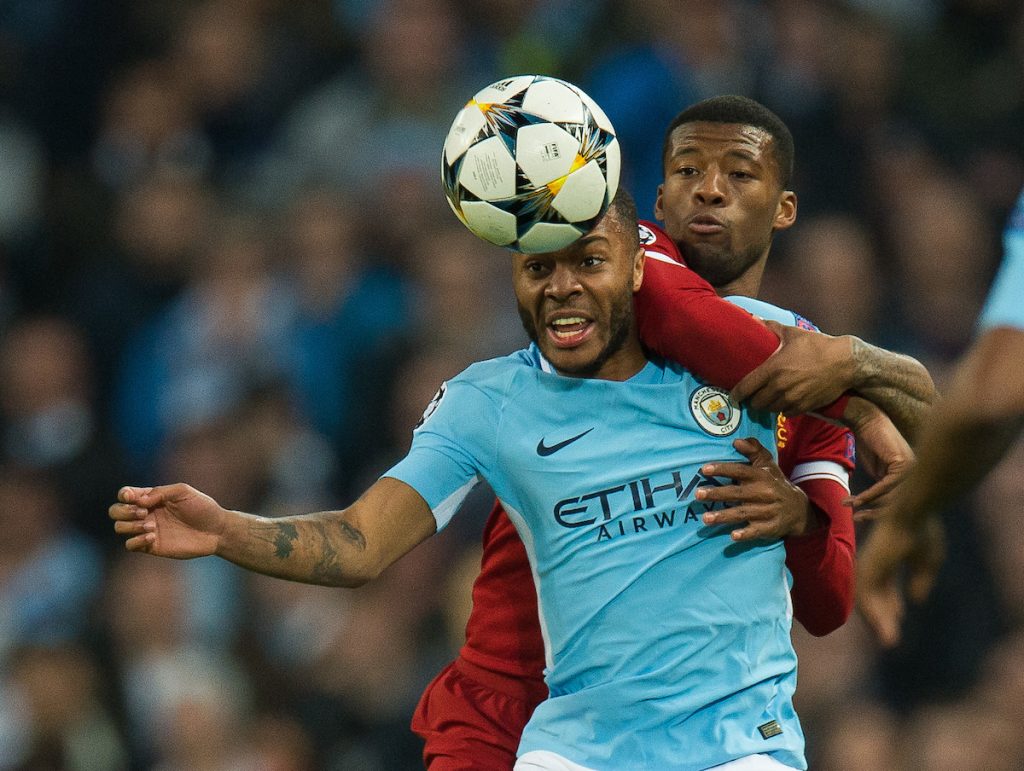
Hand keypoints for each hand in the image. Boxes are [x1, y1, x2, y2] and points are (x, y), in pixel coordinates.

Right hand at [109, 484, 225, 557]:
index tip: (133, 497)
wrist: (216, 530)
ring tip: (151, 525)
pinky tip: (153, 537)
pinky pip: (130, 545)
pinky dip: (136, 540)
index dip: (124, 495)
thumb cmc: (202, 508)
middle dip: (124, 511)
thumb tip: (139, 501)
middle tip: (144, 512)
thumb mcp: (184, 492)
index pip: (126, 494)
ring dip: (130, 525)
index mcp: (152, 498)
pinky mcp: (152, 546)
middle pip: (116, 511)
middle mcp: (146, 513)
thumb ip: (160, 492)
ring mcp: (147, 530)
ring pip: (120, 527)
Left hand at [695, 437, 813, 540]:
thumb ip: (753, 451)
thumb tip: (736, 441)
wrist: (799, 510)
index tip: (704, 469)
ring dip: (724, 516)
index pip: (740, 471)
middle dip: (717, 494)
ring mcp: (768, 511)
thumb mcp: (768, 465)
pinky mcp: (770, 527)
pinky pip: (757, 531)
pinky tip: (733, 536)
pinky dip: (746, 533)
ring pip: (743, 513)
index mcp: (761, 476)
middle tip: (697, 494)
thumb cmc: (775, 484)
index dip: (723, 469)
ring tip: (705, 519)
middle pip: (737, 493)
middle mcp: (764, 493)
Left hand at [731, 320, 854, 413]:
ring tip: (768, 399)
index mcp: (772, 369)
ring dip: (767, 405)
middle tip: (753, 396)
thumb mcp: (793, 334)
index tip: (734, 396)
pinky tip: (785, 402)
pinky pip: (786, 413)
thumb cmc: (817, 346)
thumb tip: (753, 318)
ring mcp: (792, 399)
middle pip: (756, 403)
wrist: (845, 363)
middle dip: (752, 400)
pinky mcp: (804, 406)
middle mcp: (779, 387)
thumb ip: (771, 328)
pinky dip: (783, 409)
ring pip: (770, 409)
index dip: (737, 394)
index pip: (745, 387)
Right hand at [839, 398, 914, 519]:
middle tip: (857, 519)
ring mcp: (912, 468)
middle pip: (898, 501)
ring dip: (869, 504)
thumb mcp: (877, 468)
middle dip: (875, 513)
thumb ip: (883, 484)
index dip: (878, 511)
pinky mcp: (903, 464)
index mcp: (912, 474)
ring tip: (852, 508)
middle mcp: (916, 471)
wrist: (866, 419)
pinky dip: (870, 494)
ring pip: (893, 496)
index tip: (861, 517)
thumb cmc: (869, 440)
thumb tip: (880, 503)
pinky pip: (886, 485)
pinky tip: (857, 499)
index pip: (898, 499)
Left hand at [856, 515, 945, 646]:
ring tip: (889, 640)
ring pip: (868, 599)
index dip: (890, 605)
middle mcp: (875, 563)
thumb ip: (921, 581)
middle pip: (874, 596)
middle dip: (883, 618)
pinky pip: (865, 596)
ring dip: (878, 621)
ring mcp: (869, 564)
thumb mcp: (928, 561)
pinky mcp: (868, 567)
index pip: (884, 587)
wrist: (914, 513)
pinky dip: (873, 613)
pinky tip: (882, 627)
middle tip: (890, 639)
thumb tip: (915, 601)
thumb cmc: (923, 530)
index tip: (898, 620)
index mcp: (887, 559)